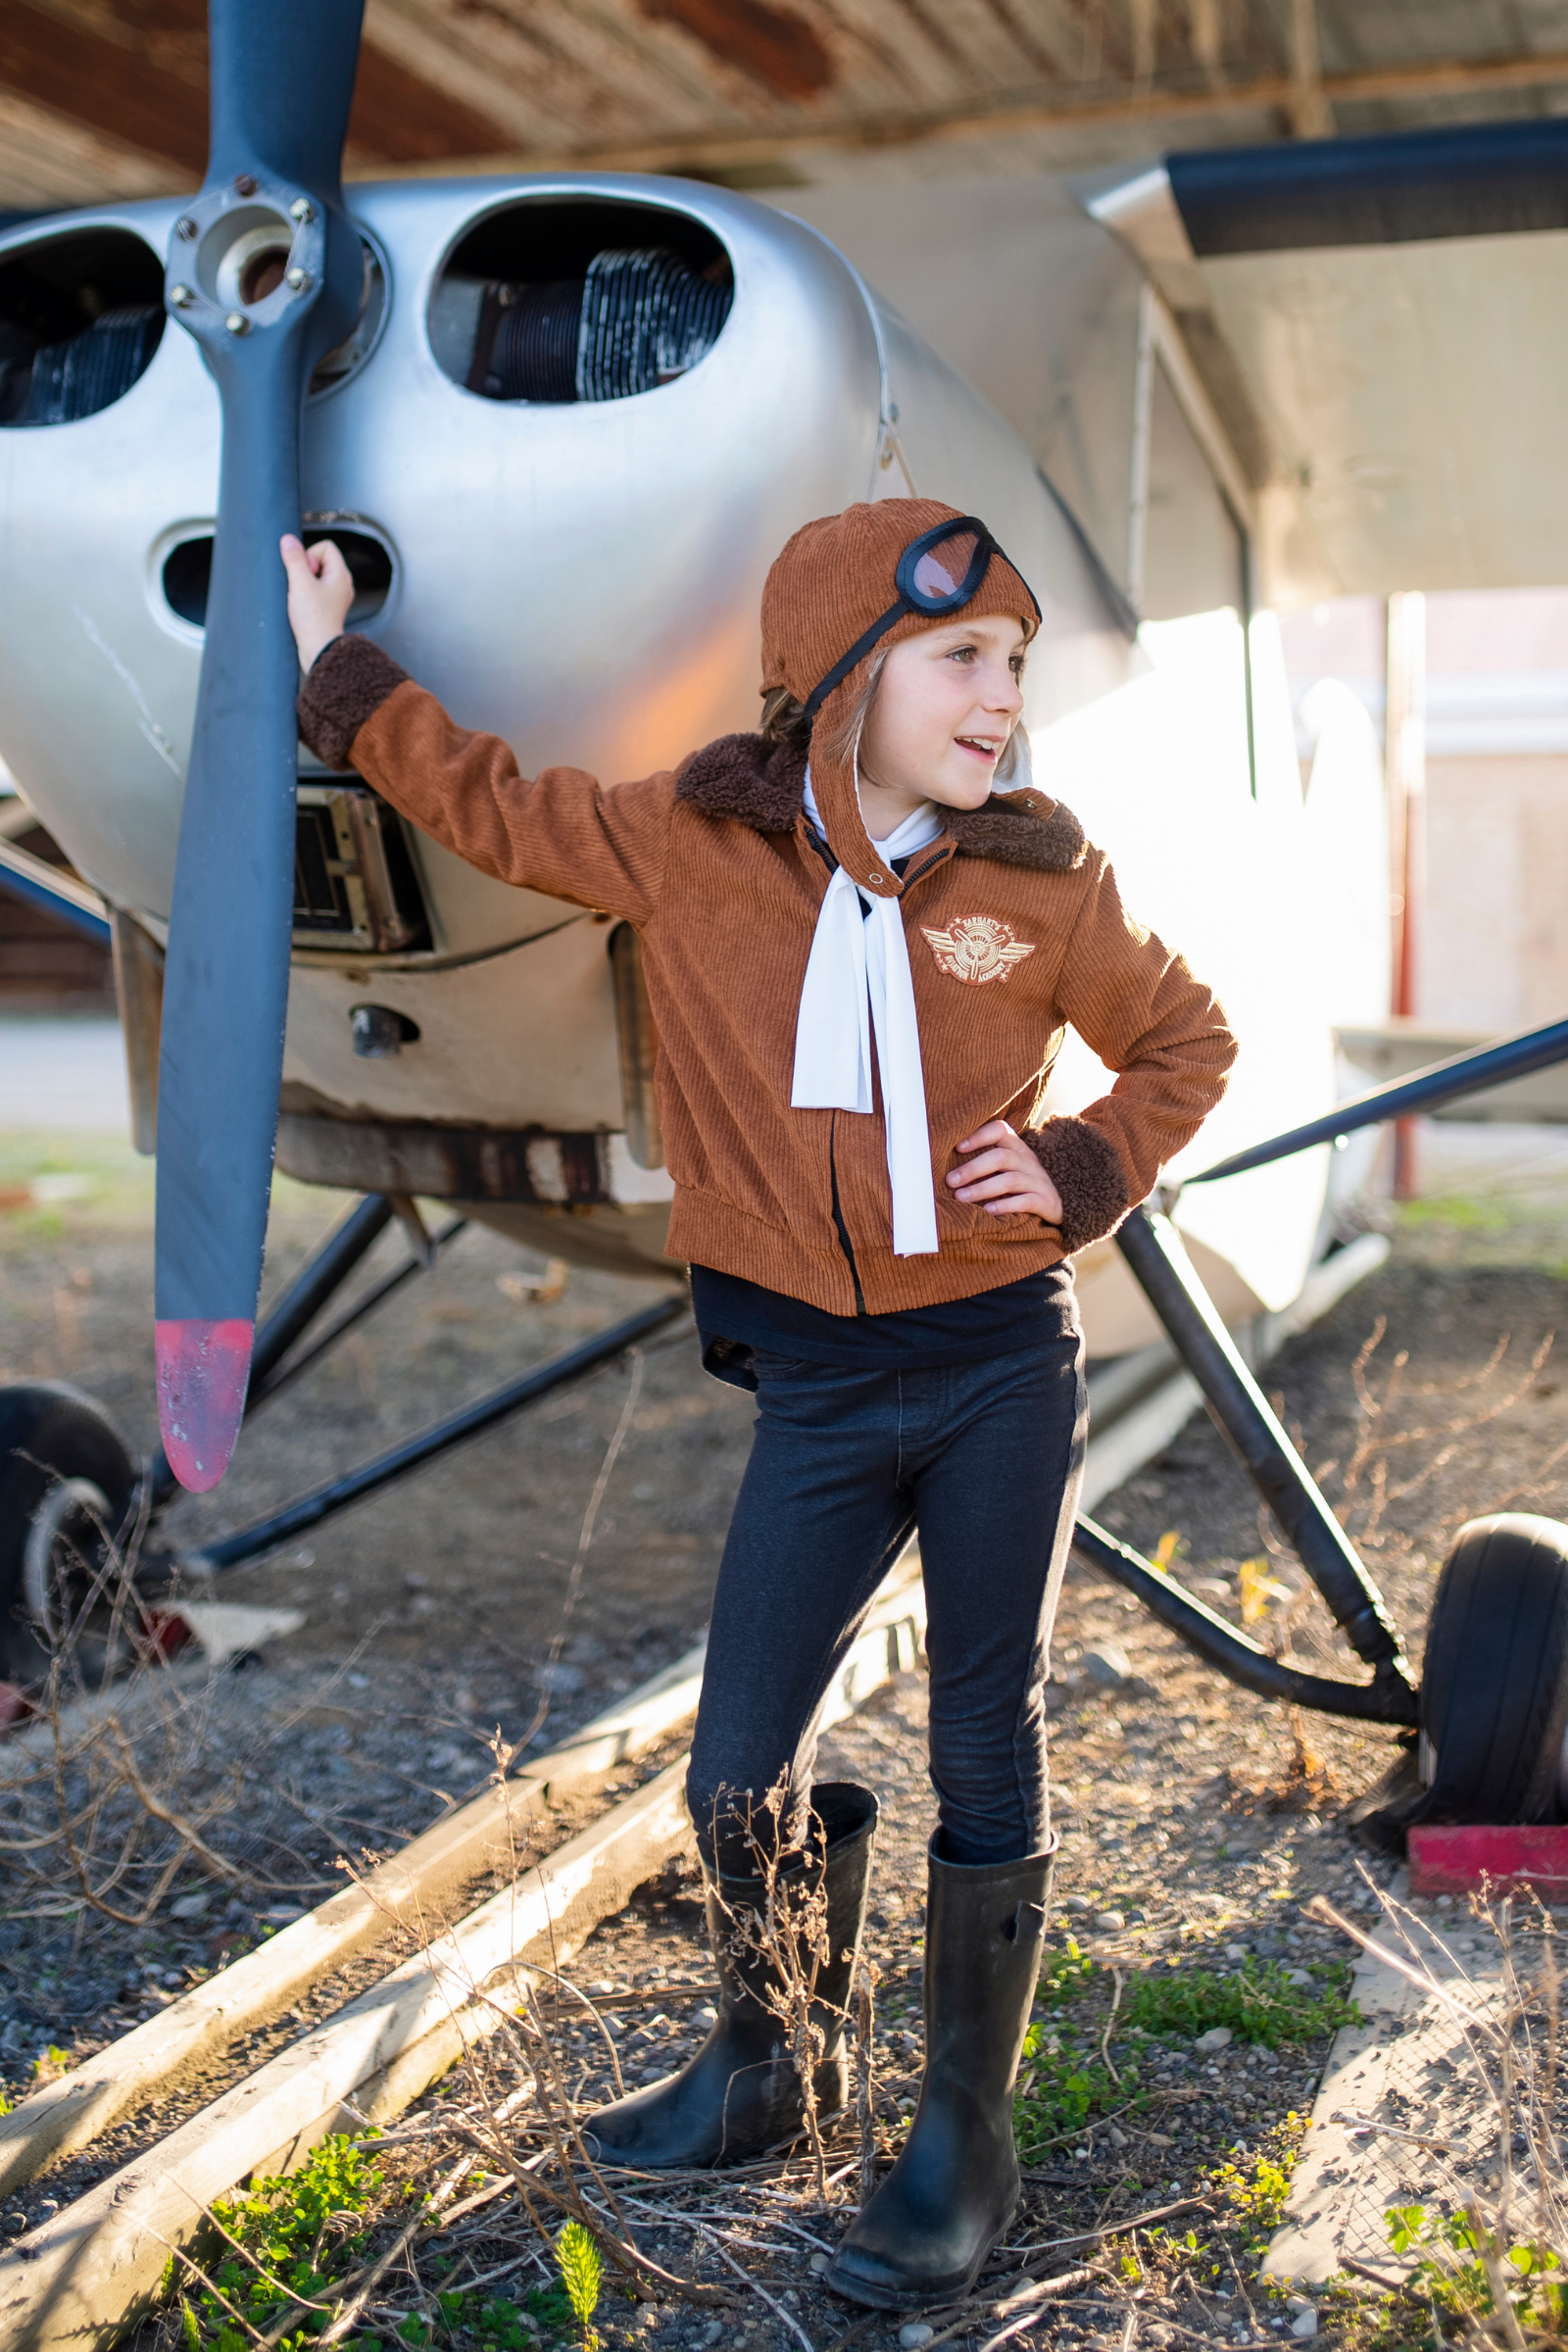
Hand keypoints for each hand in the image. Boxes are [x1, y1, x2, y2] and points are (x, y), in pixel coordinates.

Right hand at [280, 533, 354, 671]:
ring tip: (300, 597)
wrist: (318, 650)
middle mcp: (342, 584)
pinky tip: (300, 605)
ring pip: (315, 576)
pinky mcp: (326, 608)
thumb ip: (294, 558)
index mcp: (341, 575)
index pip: (326, 546)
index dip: (310, 554)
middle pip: (320, 560)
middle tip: (302, 586)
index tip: (305, 573)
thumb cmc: (314, 620)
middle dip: (305, 568)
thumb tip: (288, 540)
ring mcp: (335, 597)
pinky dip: (304, 594)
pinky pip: (314, 591)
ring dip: (303, 582)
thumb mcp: (300, 583)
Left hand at [947, 1119, 1063, 1222]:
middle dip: (972, 1168)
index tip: (957, 1148)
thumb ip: (986, 1161)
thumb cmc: (1022, 1184)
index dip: (979, 1136)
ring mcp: (1038, 1181)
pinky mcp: (1045, 1201)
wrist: (1059, 1204)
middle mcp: (1028, 1161)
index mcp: (1017, 1148)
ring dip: (982, 1188)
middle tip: (950, 1181)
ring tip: (961, 1198)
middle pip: (1000, 1157)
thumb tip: (948, 1167)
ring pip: (1010, 1180)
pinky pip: (1025, 1201)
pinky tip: (987, 1211)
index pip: (1000, 1130)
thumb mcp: (1009, 1167)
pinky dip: (1005, 1205)